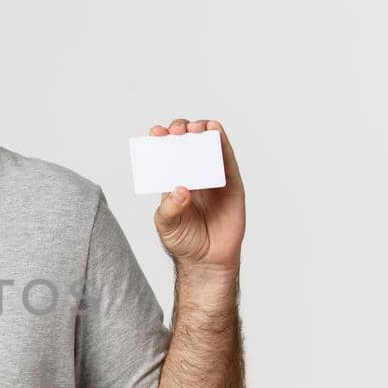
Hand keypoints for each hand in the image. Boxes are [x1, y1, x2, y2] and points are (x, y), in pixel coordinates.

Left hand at [150, 119, 244, 270]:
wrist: (207, 260)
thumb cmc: (184, 241)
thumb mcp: (166, 225)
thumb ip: (169, 208)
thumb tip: (181, 189)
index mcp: (173, 181)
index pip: (166, 155)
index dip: (161, 140)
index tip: (156, 132)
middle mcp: (193, 175)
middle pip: (186, 144)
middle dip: (181, 131)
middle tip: (176, 131)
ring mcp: (212, 177)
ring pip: (207, 147)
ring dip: (201, 131)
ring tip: (195, 127)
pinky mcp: (231, 183)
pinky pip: (227, 158)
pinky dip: (222, 142)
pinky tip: (215, 130)